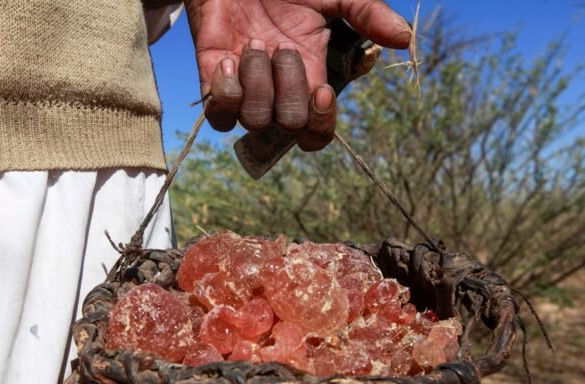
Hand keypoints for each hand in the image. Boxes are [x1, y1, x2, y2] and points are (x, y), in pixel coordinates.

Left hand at [184, 0, 409, 150]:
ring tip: (253, 45)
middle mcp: (279, 93)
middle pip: (290, 126)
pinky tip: (229, 58)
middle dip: (289, 88)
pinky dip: (225, 91)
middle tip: (281, 47)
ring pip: (254, 121)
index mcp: (310, 79)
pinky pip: (219, 116)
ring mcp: (246, 91)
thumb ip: (368, 15)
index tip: (322, 91)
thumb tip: (404, 39)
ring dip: (257, 81)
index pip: (316, 133)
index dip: (320, 125)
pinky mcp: (213, 83)